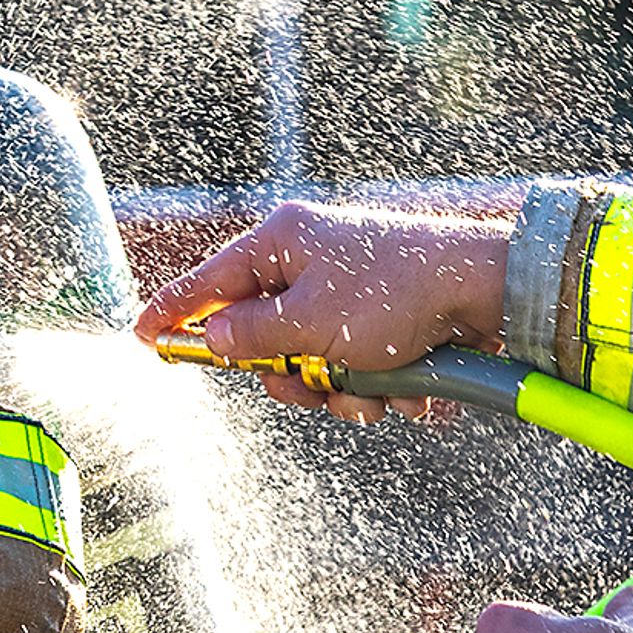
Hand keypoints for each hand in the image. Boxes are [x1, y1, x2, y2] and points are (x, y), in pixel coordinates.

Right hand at [134, 202, 509, 422]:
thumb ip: (253, 335)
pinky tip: (410, 384)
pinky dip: (380, 386)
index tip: (142, 337)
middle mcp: (312, 264)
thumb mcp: (312, 321)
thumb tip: (213, 339)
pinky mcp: (383, 321)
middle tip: (309, 384)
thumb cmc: (398, 289)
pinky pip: (357, 369)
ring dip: (344, 389)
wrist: (489, 290)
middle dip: (293, 376)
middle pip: (264, 337)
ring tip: (378, 386)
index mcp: (283, 242)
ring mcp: (348, 294)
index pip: (209, 280)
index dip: (175, 312)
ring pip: (314, 364)